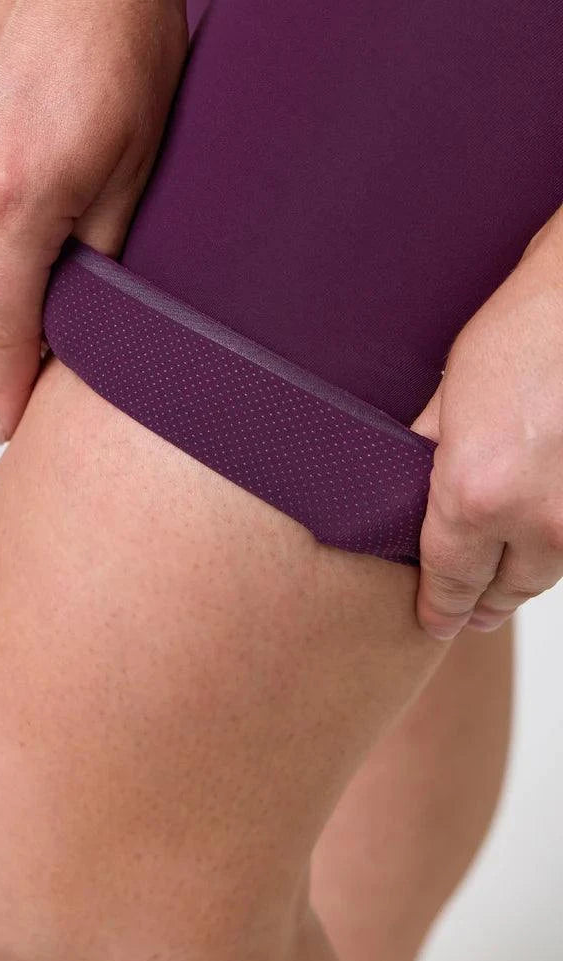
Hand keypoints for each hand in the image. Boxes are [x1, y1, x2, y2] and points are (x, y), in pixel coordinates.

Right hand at [0, 0, 187, 441]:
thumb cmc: (125, 40)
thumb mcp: (139, 167)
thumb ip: (101, 252)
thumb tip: (81, 308)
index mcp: (17, 195)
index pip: (5, 324)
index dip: (7, 381)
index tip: (5, 420)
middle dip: (9, 325)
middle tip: (45, 343)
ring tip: (39, 256)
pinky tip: (13, 197)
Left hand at [411, 206, 562, 638]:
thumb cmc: (516, 337)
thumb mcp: (449, 402)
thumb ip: (428, 460)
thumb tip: (411, 495)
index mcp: (475, 496)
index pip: (449, 580)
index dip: (439, 609)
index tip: (436, 623)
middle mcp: (535, 519)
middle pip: (502, 592)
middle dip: (479, 607)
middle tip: (465, 617)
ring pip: (545, 576)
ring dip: (519, 585)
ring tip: (497, 596)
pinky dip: (552, 553)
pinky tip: (537, 551)